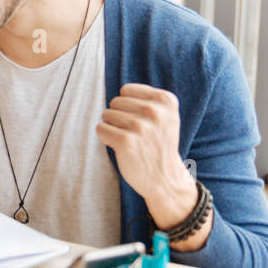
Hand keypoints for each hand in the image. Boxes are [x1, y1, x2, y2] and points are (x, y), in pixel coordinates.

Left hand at [96, 83, 197, 228]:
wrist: (165, 177)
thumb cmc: (158, 143)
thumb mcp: (165, 116)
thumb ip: (148, 99)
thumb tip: (121, 91)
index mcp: (166, 101)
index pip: (126, 90)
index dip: (127, 106)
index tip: (141, 120)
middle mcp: (155, 111)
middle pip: (115, 102)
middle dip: (118, 117)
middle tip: (134, 133)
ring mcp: (141, 126)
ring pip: (106, 114)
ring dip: (112, 128)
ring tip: (129, 140)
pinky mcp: (126, 141)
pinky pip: (101, 128)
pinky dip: (106, 137)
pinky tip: (120, 147)